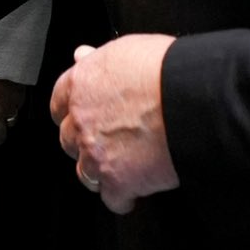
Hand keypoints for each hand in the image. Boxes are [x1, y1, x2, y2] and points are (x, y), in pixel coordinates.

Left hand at [51, 36, 179, 213]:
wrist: (190, 100)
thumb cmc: (166, 71)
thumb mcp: (126, 50)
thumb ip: (99, 59)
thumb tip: (83, 55)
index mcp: (81, 85)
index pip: (59, 103)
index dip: (71, 112)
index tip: (78, 116)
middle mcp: (82, 121)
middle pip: (69, 139)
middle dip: (84, 142)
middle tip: (104, 140)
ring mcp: (96, 154)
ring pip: (84, 172)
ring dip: (99, 171)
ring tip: (119, 167)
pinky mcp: (118, 182)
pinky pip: (112, 199)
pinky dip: (123, 198)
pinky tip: (134, 191)